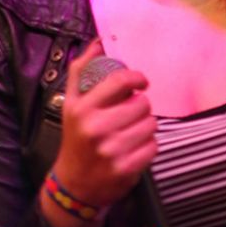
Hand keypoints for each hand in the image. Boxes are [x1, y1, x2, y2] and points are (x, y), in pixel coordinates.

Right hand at [53, 38, 157, 207]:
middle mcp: (96, 128)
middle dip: (140, 107)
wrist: (74, 184)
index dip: (137, 78)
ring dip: (146, 126)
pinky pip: (153, 146)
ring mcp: (111, 150)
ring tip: (132, 131)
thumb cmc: (76, 138)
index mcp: (83, 108)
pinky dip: (148, 146)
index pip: (121, 81)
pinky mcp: (125, 168)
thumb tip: (98, 42)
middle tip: (131, 114)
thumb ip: (82, 71)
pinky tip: (134, 148)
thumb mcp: (72, 103)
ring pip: (151, 124)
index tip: (141, 83)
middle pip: (142, 104)